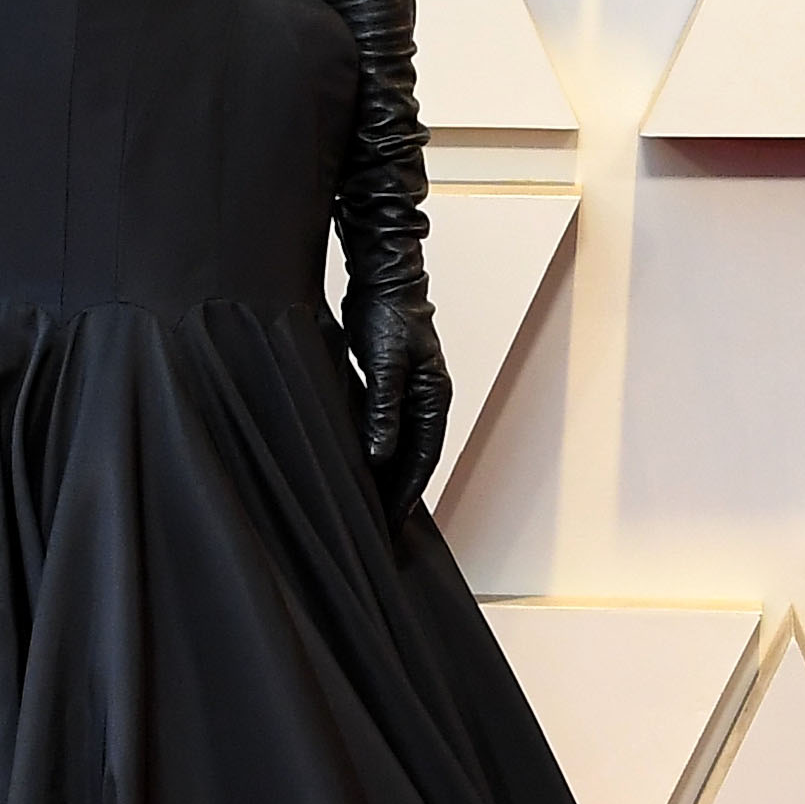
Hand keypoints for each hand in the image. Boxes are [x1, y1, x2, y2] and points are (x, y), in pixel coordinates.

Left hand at [345, 287, 452, 516]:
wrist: (382, 279)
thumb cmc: (388, 313)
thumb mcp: (384, 366)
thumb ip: (383, 411)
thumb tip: (380, 455)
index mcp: (435, 397)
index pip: (424, 457)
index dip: (408, 492)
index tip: (392, 519)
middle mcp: (430, 399)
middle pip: (419, 458)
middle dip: (402, 492)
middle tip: (383, 524)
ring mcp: (415, 394)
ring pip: (406, 447)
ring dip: (392, 476)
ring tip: (375, 505)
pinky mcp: (396, 387)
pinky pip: (393, 430)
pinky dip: (383, 453)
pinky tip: (369, 466)